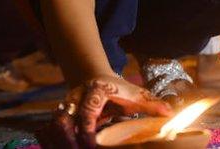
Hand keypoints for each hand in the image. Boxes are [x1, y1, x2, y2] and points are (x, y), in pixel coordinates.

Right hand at [37, 75, 170, 147]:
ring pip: (53, 124)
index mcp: (96, 90)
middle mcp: (76, 97)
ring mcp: (65, 106)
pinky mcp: (59, 115)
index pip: (88, 110)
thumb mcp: (135, 95)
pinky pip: (49, 129)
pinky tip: (62, 148)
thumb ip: (151, 105)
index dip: (87, 129)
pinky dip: (53, 141)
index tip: (91, 144)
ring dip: (59, 141)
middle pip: (64, 118)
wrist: (95, 78)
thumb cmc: (118, 90)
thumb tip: (170, 113)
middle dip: (69, 139)